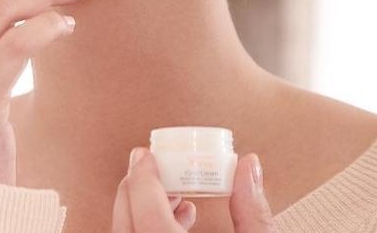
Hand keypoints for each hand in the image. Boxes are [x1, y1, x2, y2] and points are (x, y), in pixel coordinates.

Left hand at [112, 147, 274, 231]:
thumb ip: (253, 212)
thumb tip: (248, 165)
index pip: (146, 213)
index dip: (142, 179)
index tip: (146, 155)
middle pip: (125, 221)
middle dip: (136, 188)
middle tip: (151, 166)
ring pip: (124, 232)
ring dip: (140, 210)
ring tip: (172, 195)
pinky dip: (143, 227)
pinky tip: (177, 219)